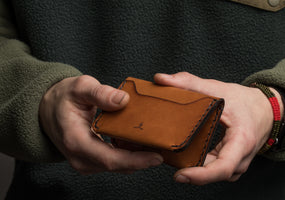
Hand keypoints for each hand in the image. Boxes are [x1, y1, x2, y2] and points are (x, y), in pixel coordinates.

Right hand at [39, 75, 162, 173]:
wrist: (48, 109)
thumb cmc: (63, 98)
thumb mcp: (80, 88)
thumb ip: (100, 93)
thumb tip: (123, 100)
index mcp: (76, 141)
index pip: (109, 159)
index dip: (135, 160)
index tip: (157, 157)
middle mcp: (80, 157)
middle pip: (117, 166)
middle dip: (142, 159)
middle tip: (165, 148)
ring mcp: (85, 161)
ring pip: (117, 165)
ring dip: (137, 157)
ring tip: (156, 144)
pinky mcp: (90, 160)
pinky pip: (114, 161)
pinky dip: (129, 154)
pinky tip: (141, 142)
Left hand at [154, 72, 282, 184]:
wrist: (265, 109)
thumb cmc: (243, 100)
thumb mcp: (217, 88)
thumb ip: (187, 82)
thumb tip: (160, 79)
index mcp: (241, 140)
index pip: (223, 167)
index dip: (201, 176)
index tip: (180, 175)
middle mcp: (242, 157)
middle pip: (216, 174)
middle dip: (192, 173)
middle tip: (167, 165)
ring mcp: (238, 163)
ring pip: (215, 174)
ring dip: (196, 171)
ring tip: (174, 163)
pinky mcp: (232, 163)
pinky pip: (216, 170)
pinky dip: (202, 167)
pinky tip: (186, 159)